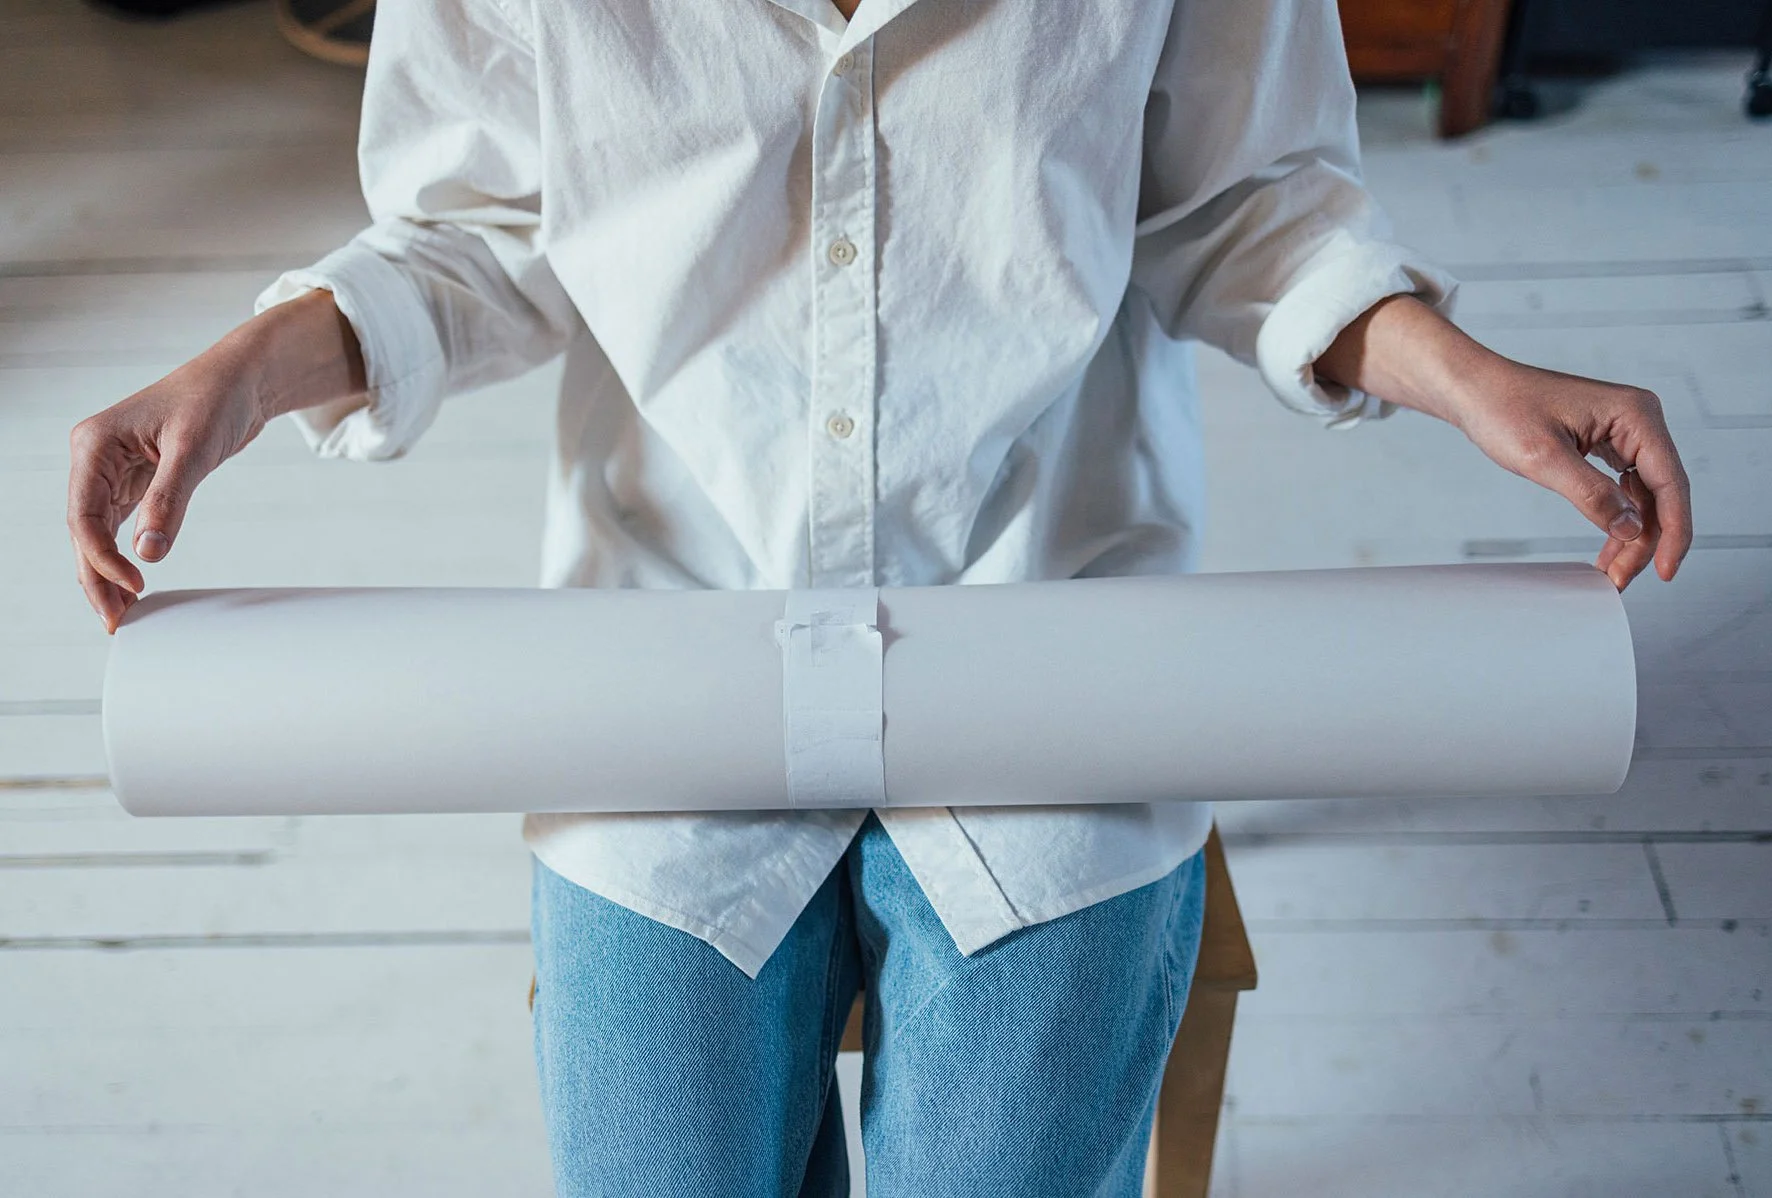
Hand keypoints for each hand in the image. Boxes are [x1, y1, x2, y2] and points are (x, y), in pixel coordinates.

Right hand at [67, 342, 268, 633]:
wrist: (241, 381)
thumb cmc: (216, 398)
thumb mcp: (194, 449)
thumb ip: (169, 499)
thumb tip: (148, 552)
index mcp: (95, 444)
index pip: (83, 514)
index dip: (102, 556)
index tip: (134, 584)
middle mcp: (95, 459)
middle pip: (83, 530)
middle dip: (97, 577)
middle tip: (117, 621)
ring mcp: (111, 471)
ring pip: (98, 533)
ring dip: (106, 573)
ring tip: (123, 614)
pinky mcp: (136, 481)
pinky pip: (120, 526)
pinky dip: (125, 555)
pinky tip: (132, 584)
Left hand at [1450, 359, 1691, 591]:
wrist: (1476, 391)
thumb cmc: (1503, 409)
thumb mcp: (1544, 458)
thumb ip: (1590, 494)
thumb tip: (1629, 529)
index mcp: (1635, 414)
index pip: (1671, 482)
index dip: (1673, 532)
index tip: (1666, 570)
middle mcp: (1638, 420)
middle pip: (1660, 494)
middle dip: (1645, 541)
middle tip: (1622, 579)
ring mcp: (1625, 432)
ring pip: (1644, 496)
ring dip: (1632, 535)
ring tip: (1612, 571)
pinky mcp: (1608, 443)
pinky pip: (1625, 488)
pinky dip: (1618, 518)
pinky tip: (1610, 545)